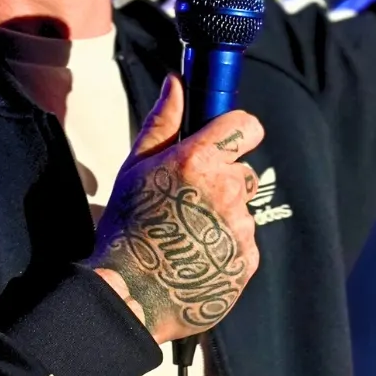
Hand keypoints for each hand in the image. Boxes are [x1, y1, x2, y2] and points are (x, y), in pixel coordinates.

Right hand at [87, 75, 262, 344]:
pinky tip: (197, 257)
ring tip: (187, 236)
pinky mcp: (248, 259)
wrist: (130, 293)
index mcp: (199, 160)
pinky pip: (244, 243)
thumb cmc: (126, 227)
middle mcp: (226, 190)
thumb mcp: (135, 167)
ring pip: (243, 209)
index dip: (237, 133)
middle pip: (244, 172)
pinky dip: (226, 248)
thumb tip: (177, 82)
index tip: (224, 144)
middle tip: (187, 203)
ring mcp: (240, 227)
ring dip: (223, 217)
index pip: (247, 126)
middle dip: (223, 182)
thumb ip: (163, 121)